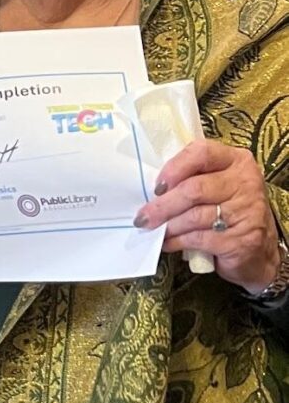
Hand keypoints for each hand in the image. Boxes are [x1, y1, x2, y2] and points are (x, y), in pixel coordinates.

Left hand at [134, 138, 281, 293]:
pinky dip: (177, 241)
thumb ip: (193, 178)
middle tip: (144, 217)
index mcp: (237, 161)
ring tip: (155, 230)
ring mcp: (246, 212)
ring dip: (168, 225)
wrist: (259, 250)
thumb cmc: (229, 211)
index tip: (156, 186)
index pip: (202, 152)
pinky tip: (168, 243)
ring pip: (194, 216)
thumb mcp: (217, 185)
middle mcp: (245, 183)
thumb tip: (153, 189)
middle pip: (194, 189)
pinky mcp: (242, 240)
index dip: (174, 168)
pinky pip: (198, 238)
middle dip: (163, 205)